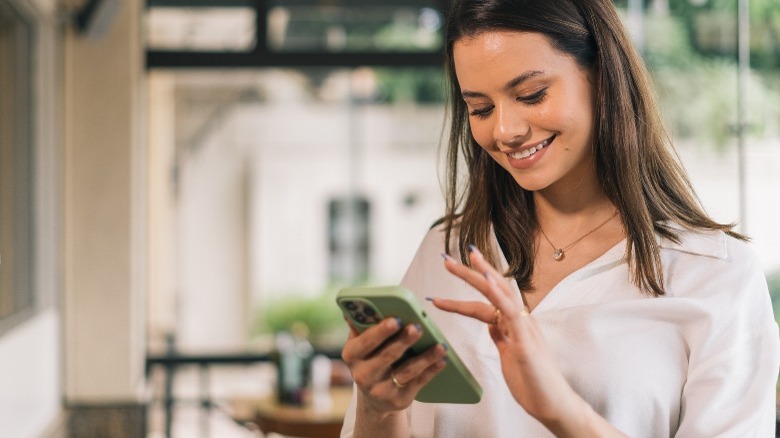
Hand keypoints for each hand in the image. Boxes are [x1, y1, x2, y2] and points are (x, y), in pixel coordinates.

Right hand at [340, 316, 446, 418]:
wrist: (373, 397)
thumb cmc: (370, 359)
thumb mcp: (360, 344)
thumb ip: (361, 324)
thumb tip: (359, 303)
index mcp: (352, 355)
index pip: (366, 342)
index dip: (381, 331)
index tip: (396, 319)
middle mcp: (363, 375)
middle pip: (387, 356)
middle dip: (404, 341)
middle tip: (418, 327)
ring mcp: (381, 390)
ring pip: (406, 371)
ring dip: (425, 357)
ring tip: (440, 345)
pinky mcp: (398, 400)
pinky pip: (418, 383)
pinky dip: (431, 371)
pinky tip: (442, 360)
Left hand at [435, 247, 615, 436]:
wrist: (553, 405)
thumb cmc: (533, 382)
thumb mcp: (509, 355)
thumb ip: (501, 337)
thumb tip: (490, 324)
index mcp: (514, 323)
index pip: (487, 298)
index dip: (469, 285)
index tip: (451, 270)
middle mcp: (520, 320)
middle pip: (493, 288)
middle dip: (470, 272)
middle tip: (447, 259)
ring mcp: (524, 328)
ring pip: (502, 293)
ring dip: (482, 275)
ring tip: (467, 258)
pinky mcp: (526, 340)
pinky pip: (511, 312)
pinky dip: (499, 295)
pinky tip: (487, 282)